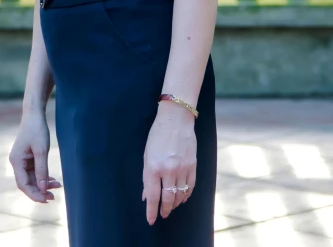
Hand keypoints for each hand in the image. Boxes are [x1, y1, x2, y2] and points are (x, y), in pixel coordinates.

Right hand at [8, 110, 62, 202]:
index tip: (46, 199)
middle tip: (54, 197)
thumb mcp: (41, 150)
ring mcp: (22, 160)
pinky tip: (53, 180)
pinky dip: (43, 176)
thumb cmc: (37, 129)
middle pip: (27, 183)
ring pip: (32, 178)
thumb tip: (42, 189)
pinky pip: (34, 172)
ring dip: (43, 184)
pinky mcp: (28, 158)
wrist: (34, 114)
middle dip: (40, 191)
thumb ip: (42, 170)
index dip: (34, 194)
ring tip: (58, 186)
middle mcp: (17, 162)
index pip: (23, 184)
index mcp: (16, 161)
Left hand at [142, 103, 196, 223]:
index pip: (153, 196)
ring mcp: (182, 169)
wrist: (176, 119)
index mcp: (153, 167)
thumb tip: (146, 195)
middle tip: (162, 215)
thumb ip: (147, 176)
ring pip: (179, 195)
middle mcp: (168, 170)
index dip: (151, 210)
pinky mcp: (193, 166)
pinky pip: (190, 186)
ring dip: (174, 204)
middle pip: (167, 198)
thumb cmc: (157, 135)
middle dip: (164, 210)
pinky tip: (182, 198)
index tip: (151, 220)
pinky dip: (186, 195)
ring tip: (170, 207)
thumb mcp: (147, 154)